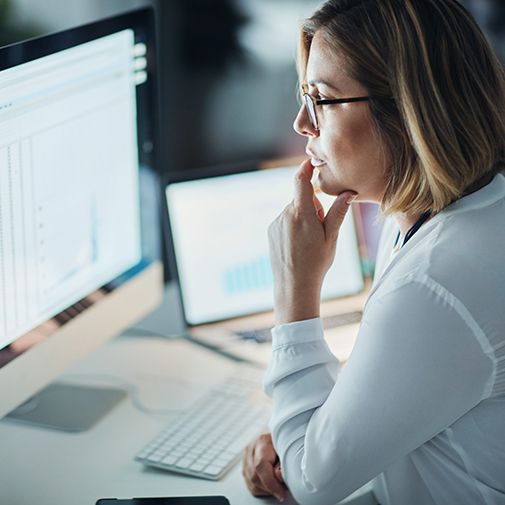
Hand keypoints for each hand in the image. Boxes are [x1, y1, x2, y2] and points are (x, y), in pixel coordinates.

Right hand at [242, 433, 285, 501]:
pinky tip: (270, 483)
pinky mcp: (245, 465)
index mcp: (262, 441)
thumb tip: (279, 477)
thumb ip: (285, 462)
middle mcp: (250, 448)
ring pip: (251, 483)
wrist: (277, 429)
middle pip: (255, 477)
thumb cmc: (285, 437)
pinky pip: (250, 484)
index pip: (260, 466)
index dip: (271, 483)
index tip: (281, 493)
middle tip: (283, 489)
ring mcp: (245, 457)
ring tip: (278, 484)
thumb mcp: (288, 446)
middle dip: (270, 488)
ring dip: (266, 489)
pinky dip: (261, 488)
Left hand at [268, 159, 355, 323]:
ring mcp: (276, 223)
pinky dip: (292, 227)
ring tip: (308, 242)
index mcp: (301, 213)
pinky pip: (285, 221)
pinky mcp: (271, 231)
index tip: (310, 163)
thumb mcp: (331, 237)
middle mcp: (285, 215)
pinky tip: (297, 245)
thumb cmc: (316, 262)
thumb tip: (349, 193)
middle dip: (312, 207)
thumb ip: (338, 212)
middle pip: (301, 199)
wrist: (294, 285)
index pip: (300, 181)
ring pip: (293, 211)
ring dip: (302, 218)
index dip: (305, 169)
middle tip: (319, 230)